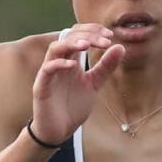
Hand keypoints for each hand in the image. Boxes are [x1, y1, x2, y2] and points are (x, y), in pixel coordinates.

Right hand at [31, 25, 123, 142]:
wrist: (59, 130)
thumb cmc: (73, 105)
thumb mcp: (94, 83)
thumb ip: (105, 67)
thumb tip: (120, 47)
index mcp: (71, 60)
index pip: (78, 35)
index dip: (92, 31)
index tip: (110, 35)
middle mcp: (59, 63)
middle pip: (67, 38)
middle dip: (87, 35)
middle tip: (105, 40)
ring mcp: (49, 74)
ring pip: (55, 49)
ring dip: (71, 44)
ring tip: (87, 44)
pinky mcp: (41, 87)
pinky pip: (47, 70)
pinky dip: (58, 65)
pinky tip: (74, 65)